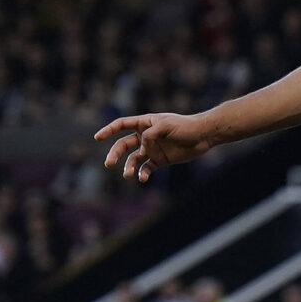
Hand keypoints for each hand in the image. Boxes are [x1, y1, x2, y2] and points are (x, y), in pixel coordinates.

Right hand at [95, 112, 216, 181]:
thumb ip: (151, 134)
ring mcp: (152, 149)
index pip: (122, 125)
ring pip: (133, 159)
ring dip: (128, 167)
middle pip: (123, 145)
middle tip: (109, 163)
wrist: (203, 136)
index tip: (97, 137)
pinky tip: (142, 178)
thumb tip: (141, 145)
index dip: (108, 130)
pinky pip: (147, 168)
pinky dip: (143, 174)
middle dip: (115, 153)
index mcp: (145, 123)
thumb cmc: (186, 126)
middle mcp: (145, 136)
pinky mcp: (160, 160)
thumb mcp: (167, 125)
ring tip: (127, 174)